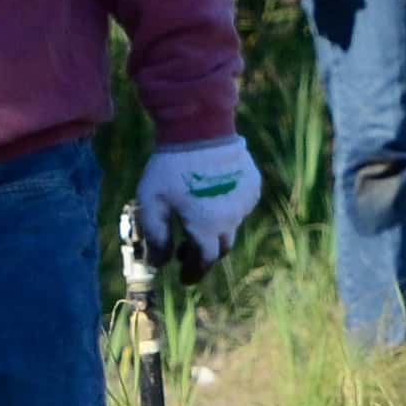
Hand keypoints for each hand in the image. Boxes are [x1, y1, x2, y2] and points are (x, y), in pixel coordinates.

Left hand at [135, 132, 264, 272]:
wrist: (200, 127)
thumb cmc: (170, 167)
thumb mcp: (152, 203)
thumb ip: (156, 236)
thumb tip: (159, 265)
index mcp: (207, 226)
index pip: (205, 262)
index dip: (194, 273)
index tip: (184, 278)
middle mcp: (231, 218)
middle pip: (221, 247)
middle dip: (204, 253)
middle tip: (184, 249)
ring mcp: (245, 201)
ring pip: (231, 225)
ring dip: (215, 228)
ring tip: (194, 214)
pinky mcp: (252, 184)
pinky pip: (240, 205)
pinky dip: (227, 207)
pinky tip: (210, 193)